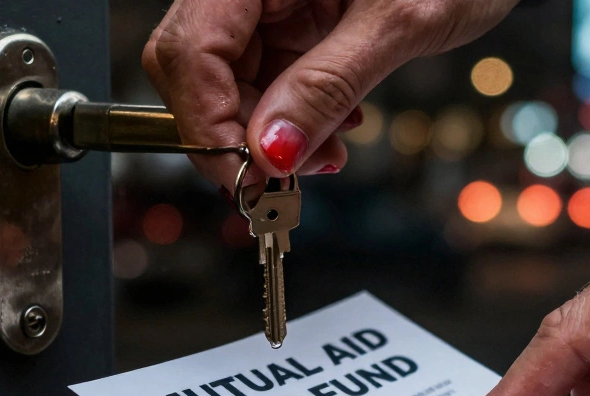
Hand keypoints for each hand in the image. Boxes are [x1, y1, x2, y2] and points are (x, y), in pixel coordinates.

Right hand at [143, 0, 518, 188]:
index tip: (243, 180)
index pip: (192, 48)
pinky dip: (292, 115)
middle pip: (198, 67)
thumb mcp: (397, 24)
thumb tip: (271, 153)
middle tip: (281, 184)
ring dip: (268, 134)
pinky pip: (267, 75)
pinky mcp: (292, 18)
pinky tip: (331, 128)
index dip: (208, 122)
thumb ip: (327, 85)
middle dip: (236, 134)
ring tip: (324, 158)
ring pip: (229, 79)